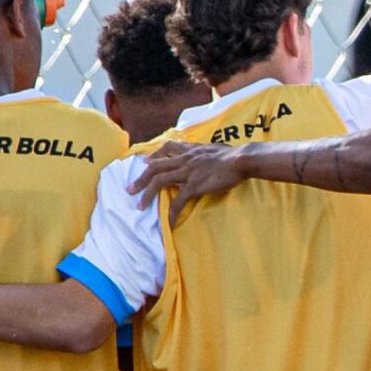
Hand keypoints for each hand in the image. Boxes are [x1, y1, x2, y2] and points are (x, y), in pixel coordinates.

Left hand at [132, 139, 253, 213]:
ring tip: (139, 205)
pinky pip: (178, 201)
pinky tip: (168, 222)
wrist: (240, 160)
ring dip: (147, 194)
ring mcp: (187, 173)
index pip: (167, 148)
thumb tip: (206, 155)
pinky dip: (171, 212)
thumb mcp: (214, 149)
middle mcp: (184, 160)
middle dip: (140, 178)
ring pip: (159, 181)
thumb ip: (205, 152)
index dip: (154, 156)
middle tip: (130, 189)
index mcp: (190, 150)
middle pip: (155, 167)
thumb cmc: (233, 155)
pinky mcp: (194, 186)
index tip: (145, 162)